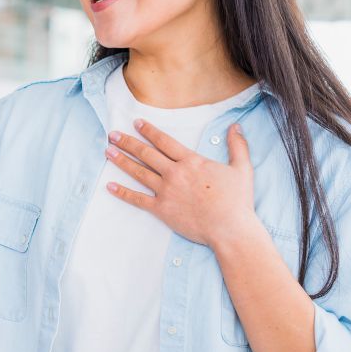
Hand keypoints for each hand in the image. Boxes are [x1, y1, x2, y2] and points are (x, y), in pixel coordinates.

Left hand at [103, 119, 259, 248]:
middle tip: (113, 134)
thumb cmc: (237, 200)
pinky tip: (109, 186)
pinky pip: (137, 199)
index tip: (136, 123)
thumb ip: (237, 146)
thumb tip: (236, 126)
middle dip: (128, 142)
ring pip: (139, 172)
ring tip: (108, 151)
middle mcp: (175, 173)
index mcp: (191, 162)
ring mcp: (166, 191)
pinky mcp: (161, 209)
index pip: (165, 142)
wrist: (229, 228)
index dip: (149, 131)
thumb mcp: (242, 168)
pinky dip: (122, 193)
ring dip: (122, 161)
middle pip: (147, 154)